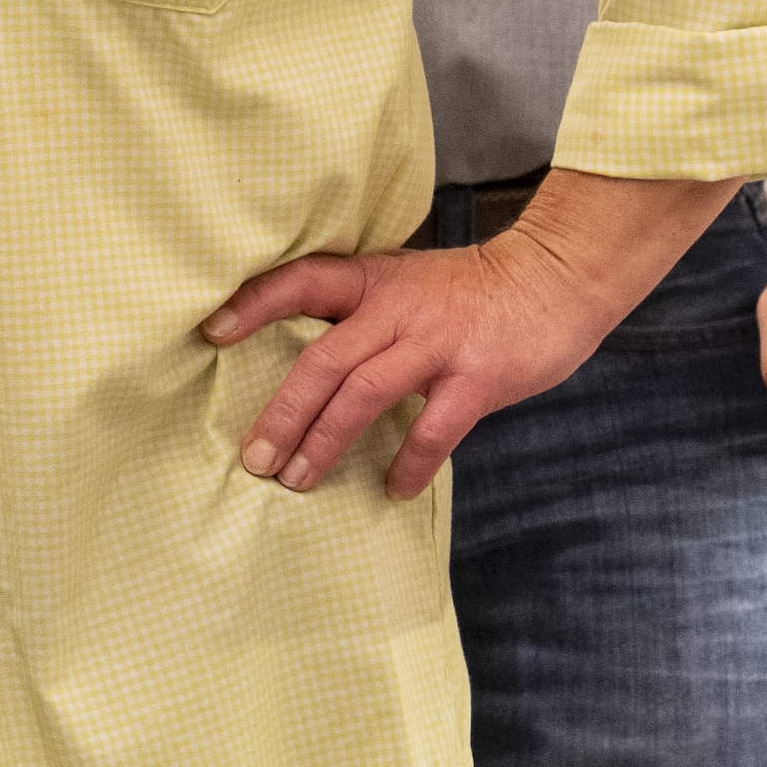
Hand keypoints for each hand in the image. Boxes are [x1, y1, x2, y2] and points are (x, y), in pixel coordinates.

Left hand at [208, 170, 729, 501]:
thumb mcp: (402, 281)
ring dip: (325, 442)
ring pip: (364, 395)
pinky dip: (409, 462)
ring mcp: (437, 343)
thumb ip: (357, 312)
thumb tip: (301, 361)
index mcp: (371, 281)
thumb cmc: (468, 290)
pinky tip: (390, 488)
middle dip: (283, 414)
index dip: (252, 304)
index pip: (298, 283)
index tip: (211, 333)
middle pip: (323, 361)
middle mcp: (396, 310)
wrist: (555, 278)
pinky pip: (433, 428)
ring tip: (298, 480)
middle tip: (254, 460)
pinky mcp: (479, 377)